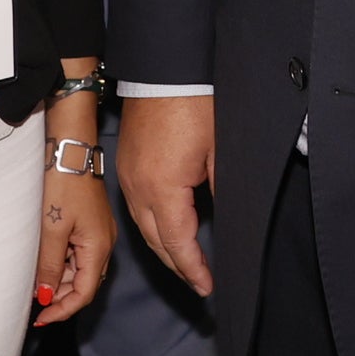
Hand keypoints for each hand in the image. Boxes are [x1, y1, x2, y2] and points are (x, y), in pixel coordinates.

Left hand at [35, 166, 114, 326]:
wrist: (70, 150)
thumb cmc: (63, 184)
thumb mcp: (52, 229)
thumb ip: (49, 265)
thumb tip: (44, 296)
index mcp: (98, 248)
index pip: (84, 293)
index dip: (63, 310)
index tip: (41, 318)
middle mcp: (103, 244)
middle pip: (83, 284)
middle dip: (58, 296)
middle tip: (32, 302)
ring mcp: (97, 233)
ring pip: (78, 269)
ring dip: (57, 279)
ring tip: (33, 280)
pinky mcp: (89, 224)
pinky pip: (76, 253)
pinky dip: (59, 262)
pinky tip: (42, 260)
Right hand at [115, 93, 215, 296]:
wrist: (164, 68)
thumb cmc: (195, 103)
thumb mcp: (220, 150)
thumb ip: (222, 192)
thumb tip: (229, 222)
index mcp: (162, 188)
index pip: (178, 242)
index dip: (193, 269)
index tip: (208, 287)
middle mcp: (137, 188)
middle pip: (156, 242)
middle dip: (178, 266)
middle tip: (199, 282)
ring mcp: (127, 178)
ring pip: (143, 227)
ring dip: (164, 248)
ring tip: (186, 263)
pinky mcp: (125, 166)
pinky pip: (137, 208)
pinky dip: (153, 226)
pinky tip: (168, 230)